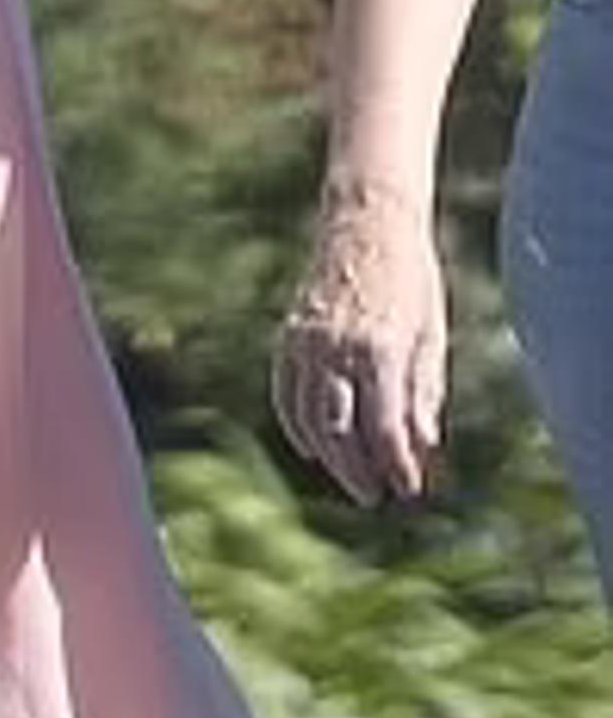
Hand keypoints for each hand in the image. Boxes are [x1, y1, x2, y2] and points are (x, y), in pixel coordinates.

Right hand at [272, 177, 447, 505]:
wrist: (366, 220)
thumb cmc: (411, 276)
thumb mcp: (431, 335)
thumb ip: (423, 394)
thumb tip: (422, 449)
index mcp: (381, 349)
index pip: (385, 427)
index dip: (397, 466)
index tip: (410, 490)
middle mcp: (336, 350)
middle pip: (341, 432)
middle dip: (360, 471)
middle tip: (378, 497)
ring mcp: (306, 343)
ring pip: (309, 419)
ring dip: (330, 456)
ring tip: (352, 479)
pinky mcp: (289, 337)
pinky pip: (286, 395)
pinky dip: (298, 426)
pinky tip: (314, 447)